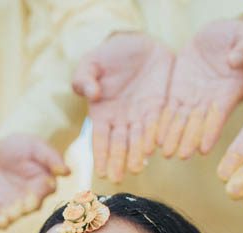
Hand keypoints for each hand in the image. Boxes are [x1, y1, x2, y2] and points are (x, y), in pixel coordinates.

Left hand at [0, 134, 68, 228]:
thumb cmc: (21, 147)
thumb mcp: (35, 146)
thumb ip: (51, 157)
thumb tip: (67, 171)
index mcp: (43, 185)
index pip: (44, 191)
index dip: (39, 194)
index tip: (32, 196)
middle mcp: (30, 200)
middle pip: (28, 208)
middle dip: (21, 210)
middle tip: (15, 211)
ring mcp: (13, 206)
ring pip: (11, 216)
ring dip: (6, 220)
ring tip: (0, 222)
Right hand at [73, 32, 173, 181]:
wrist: (139, 43)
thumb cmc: (110, 55)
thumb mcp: (91, 62)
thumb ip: (84, 78)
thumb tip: (90, 95)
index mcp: (101, 114)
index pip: (99, 139)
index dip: (100, 155)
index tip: (100, 172)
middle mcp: (121, 120)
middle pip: (119, 145)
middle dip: (118, 161)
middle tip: (117, 178)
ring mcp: (140, 116)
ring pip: (139, 140)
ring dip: (137, 155)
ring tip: (136, 168)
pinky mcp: (158, 108)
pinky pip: (157, 124)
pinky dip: (155, 137)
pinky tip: (154, 149)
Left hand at [158, 19, 242, 159]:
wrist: (218, 36)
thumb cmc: (238, 35)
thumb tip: (236, 61)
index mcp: (231, 89)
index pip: (220, 113)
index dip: (212, 130)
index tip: (205, 147)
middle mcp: (212, 100)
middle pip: (199, 122)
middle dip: (190, 139)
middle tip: (181, 156)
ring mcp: (195, 98)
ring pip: (183, 120)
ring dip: (175, 137)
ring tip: (166, 153)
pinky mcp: (179, 93)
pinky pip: (169, 110)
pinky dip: (163, 124)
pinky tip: (155, 138)